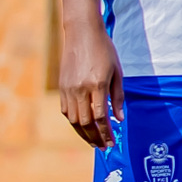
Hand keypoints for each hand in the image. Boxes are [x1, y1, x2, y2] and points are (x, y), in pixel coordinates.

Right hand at [59, 22, 123, 149]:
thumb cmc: (104, 50)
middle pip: (86, 122)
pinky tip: (82, 128)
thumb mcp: (117, 72)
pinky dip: (74, 122)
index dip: (106, 133)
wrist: (82, 33)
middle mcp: (80, 89)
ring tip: (93, 141)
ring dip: (83, 133)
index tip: (112, 143)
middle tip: (103, 147)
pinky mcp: (62, 87)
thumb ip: (118, 97)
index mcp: (97, 85)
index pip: (100, 117)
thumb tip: (119, 119)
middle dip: (95, 137)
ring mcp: (68, 89)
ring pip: (74, 119)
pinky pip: (66, 111)